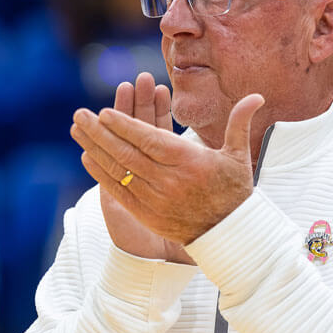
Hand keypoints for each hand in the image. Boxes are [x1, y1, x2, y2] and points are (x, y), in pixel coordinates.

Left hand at [71, 90, 265, 246]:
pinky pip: (119, 191)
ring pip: (119, 170)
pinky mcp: (147, 214)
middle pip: (128, 153)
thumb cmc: (235, 191)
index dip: (125, 126)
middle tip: (79, 114)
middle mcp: (169, 181)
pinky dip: (101, 174)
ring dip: (94, 148)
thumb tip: (256, 96)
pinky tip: (87, 157)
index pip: (150, 140)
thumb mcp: (238, 156)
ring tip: (76, 130)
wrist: (229, 235)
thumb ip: (239, 123)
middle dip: (100, 132)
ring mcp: (156, 199)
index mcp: (189, 162)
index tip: (105, 112)